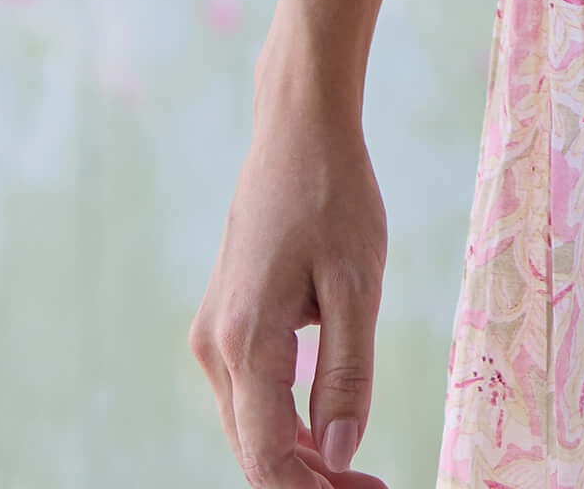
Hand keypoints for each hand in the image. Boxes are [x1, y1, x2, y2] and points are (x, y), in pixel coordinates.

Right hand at [189, 75, 390, 485]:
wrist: (297, 130)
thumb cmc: (335, 196)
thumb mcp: (358, 283)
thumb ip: (347, 373)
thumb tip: (342, 455)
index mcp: (246, 343)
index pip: (268, 457)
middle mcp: (215, 347)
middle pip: (254, 450)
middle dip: (308, 481)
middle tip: (370, 488)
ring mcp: (213, 334)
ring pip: (250, 426)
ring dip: (297, 457)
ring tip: (357, 470)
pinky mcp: (224, 320)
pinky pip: (249, 394)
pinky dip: (285, 422)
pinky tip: (327, 427)